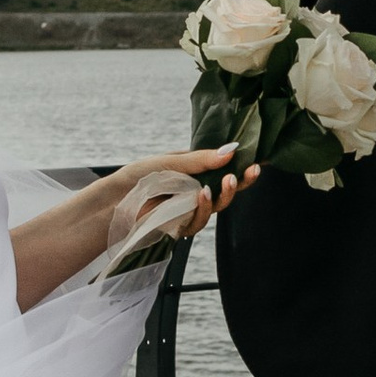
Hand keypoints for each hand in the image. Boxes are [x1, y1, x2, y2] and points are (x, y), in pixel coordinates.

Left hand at [110, 138, 259, 238]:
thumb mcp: (172, 161)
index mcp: (195, 171)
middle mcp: (196, 190)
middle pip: (227, 190)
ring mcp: (190, 209)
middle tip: (249, 172)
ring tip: (226, 182)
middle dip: (242, 182)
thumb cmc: (139, 177)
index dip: (243, 168)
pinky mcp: (182, 226)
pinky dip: (204, 208)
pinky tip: (202, 196)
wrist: (115, 200)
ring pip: (217, 206)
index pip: (224, 169)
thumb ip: (202, 160)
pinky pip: (200, 220)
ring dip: (224, 195)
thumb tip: (232, 150)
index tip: (259, 162)